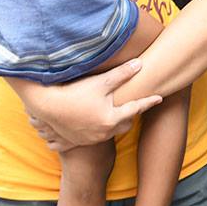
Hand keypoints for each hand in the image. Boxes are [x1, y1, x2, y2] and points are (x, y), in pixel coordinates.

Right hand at [18, 60, 161, 149]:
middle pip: (125, 124)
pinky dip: (98, 131)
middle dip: (131, 115)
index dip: (148, 102)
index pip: (136, 108)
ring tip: (116, 113)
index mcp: (111, 118)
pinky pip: (92, 140)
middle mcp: (103, 131)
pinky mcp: (78, 141)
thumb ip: (122, 74)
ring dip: (115, 123)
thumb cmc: (74, 92)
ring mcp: (90, 138)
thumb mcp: (101, 82)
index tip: (159, 97)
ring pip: (111, 132)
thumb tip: (141, 63)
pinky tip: (95, 123)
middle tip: (135, 105)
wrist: (47, 106)